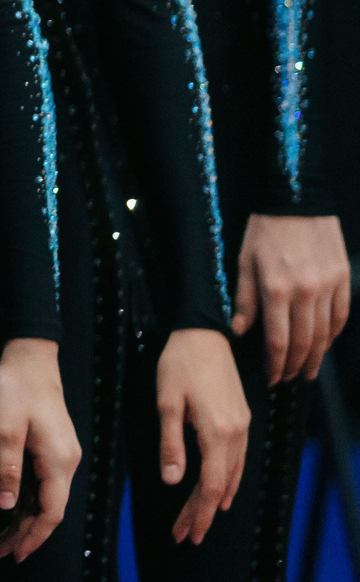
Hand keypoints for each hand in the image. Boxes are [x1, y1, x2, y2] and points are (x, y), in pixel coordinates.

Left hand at [0, 336, 81, 561]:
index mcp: (58, 462)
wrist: (30, 357)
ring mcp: (60, 455)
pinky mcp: (52, 447)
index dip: (33, 536)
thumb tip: (5, 506)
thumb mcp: (5, 428)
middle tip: (2, 552)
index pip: (50, 512)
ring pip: (45, 498)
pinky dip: (26, 499)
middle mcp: (66, 463)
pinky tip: (10, 508)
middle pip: (49, 510)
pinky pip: (41, 483)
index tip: (15, 554)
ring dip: (25, 518)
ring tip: (2, 538)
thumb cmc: (16, 389)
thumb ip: (7, 468)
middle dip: (27, 533)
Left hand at [155, 326, 250, 542]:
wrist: (203, 332)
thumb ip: (171, 443)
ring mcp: (242, 427)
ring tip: (198, 520)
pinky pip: (238, 459)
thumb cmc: (178, 364)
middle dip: (202, 513)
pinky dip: (228, 480)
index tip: (186, 534)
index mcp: (216, 432)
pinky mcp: (241, 418)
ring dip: (215, 499)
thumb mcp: (166, 402)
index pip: (211, 486)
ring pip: (233, 474)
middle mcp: (236, 434)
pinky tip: (220, 490)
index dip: (199, 513)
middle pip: (223, 486)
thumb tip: (172, 482)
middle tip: (185, 536)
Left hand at [232, 212, 350, 383]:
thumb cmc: (264, 230)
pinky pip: (340, 316)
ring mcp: (327, 287)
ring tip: (308, 371)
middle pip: (303, 342)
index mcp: (275, 289)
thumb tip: (239, 330)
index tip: (272, 377)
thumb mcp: (243, 261)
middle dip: (295, 366)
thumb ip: (243, 298)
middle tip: (290, 379)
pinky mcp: (342, 280)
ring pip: (324, 334)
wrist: (297, 202)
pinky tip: (325, 344)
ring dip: (317, 357)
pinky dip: (333, 334)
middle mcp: (304, 293)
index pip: (277, 341)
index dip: (275, 365)